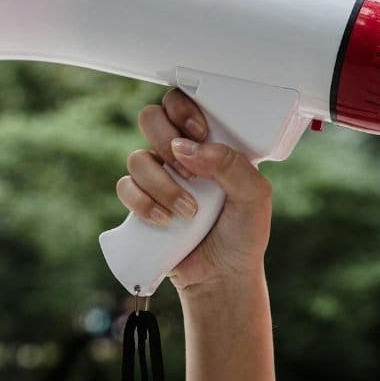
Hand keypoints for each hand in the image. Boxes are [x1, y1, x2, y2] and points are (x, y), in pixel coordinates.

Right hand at [115, 89, 272, 293]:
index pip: (183, 103)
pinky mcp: (141, 203)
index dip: (184, 110)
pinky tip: (165, 220)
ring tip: (188, 211)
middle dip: (166, 141)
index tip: (200, 133)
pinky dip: (142, 202)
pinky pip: (124, 187)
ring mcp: (158, 177)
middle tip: (190, 171)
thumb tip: (187, 148)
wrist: (222, 277)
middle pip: (151, 118)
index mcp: (208, 143)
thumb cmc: (244, 234)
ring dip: (162, 184)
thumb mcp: (255, 195)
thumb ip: (230, 163)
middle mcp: (180, 155)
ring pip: (137, 157)